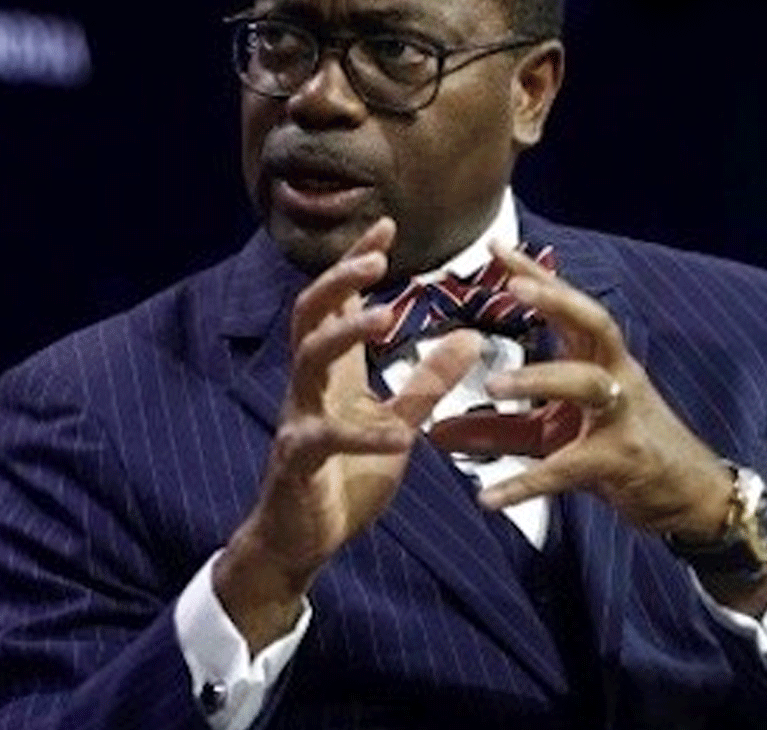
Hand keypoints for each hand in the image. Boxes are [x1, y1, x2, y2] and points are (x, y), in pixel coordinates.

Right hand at [214, 218, 480, 650]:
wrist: (299, 540)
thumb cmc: (344, 477)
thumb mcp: (397, 424)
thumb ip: (427, 383)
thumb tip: (468, 337)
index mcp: (334, 373)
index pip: (340, 303)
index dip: (357, 263)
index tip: (385, 226)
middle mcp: (309, 386)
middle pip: (311, 313)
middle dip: (341, 282)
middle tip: (377, 260)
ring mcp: (298, 420)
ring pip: (308, 359)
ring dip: (346, 334)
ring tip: (388, 319)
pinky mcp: (299, 462)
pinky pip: (325, 439)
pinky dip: (365, 436)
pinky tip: (400, 438)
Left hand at [452, 241, 733, 541]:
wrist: (689, 495)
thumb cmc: (624, 451)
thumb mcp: (555, 436)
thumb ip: (498, 429)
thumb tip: (437, 431)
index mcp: (600, 361)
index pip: (568, 307)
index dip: (536, 276)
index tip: (497, 248)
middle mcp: (617, 378)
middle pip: (594, 324)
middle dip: (558, 301)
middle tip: (516, 287)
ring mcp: (622, 417)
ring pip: (588, 384)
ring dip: (542, 378)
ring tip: (494, 385)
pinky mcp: (621, 461)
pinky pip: (570, 467)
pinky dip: (528, 484)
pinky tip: (490, 497)